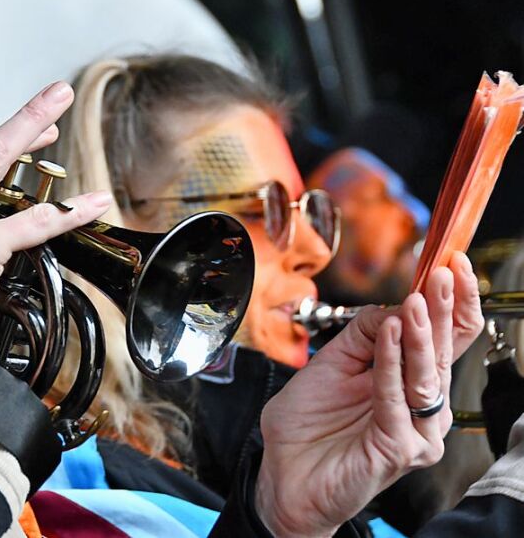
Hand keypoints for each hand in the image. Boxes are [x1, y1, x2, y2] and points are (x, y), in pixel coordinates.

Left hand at [254, 252, 483, 536]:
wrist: (284, 472)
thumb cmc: (308, 423)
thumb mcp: (332, 362)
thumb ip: (363, 335)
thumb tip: (391, 306)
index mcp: (409, 382)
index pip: (443, 338)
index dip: (452, 302)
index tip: (451, 264)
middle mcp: (422, 407)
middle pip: (441, 351)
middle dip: (443, 309)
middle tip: (443, 273)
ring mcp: (415, 431)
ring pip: (425, 375)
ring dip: (419, 334)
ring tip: (416, 301)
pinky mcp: (398, 449)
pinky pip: (397, 400)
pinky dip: (390, 364)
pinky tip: (387, 334)